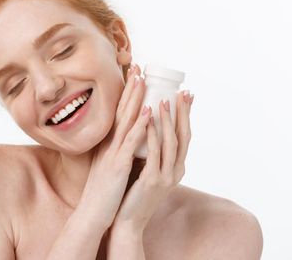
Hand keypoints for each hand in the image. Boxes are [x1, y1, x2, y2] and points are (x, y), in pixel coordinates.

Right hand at [78, 63, 151, 230]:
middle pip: (120, 110)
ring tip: (142, 79)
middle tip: (138, 66)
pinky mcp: (117, 166)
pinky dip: (139, 126)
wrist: (92, 214)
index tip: (133, 75)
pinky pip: (129, 142)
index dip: (125, 94)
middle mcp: (108, 144)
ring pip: (125, 121)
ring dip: (134, 98)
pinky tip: (147, 111)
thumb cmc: (101, 194)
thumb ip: (113, 152)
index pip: (117, 113)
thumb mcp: (106, 167)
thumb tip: (123, 144)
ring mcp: (112, 153)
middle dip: (130, 88)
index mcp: (107, 144)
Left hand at [109, 85, 193, 234]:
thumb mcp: (147, 169)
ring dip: (167, 120)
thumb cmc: (133, 192)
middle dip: (183, 113)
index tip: (186, 95)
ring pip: (170, 143)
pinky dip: (152, 134)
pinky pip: (154, 153)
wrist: (126, 220)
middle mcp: (175, 171)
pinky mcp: (152, 181)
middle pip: (183, 136)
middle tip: (183, 92)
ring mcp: (165, 177)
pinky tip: (148, 119)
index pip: (184, 136)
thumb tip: (149, 130)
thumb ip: (152, 153)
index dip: (186, 115)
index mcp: (175, 167)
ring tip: (163, 99)